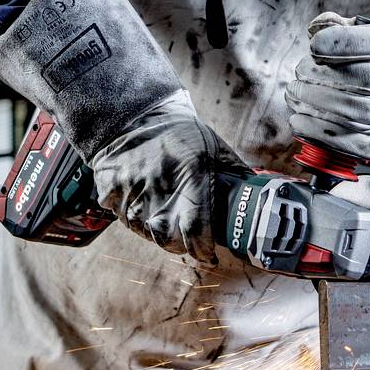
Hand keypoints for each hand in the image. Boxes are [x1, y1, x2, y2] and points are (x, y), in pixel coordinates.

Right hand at [90, 91, 245, 263]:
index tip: (210, 255)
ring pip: (146, 233)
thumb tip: (260, 196)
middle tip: (189, 239)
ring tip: (166, 216)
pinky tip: (145, 204)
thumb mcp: (214, 147)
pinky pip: (124, 219)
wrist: (131, 114)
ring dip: (158, 232)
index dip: (204, 250)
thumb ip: (235, 174)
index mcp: (191, 175)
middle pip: (169, 239)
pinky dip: (137, 218)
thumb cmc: (179, 132)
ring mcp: (131, 190)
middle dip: (181, 245)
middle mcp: (159, 186)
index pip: (197, 230)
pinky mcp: (110, 192)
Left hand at [286, 12, 369, 176]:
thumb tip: (314, 29)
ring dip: (308, 98)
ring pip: (343, 107)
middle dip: (314, 72)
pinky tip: (298, 118)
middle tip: (299, 72)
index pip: (359, 42)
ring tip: (294, 92)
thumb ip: (340, 27)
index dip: (328, 43)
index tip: (314, 47)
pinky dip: (312, 129)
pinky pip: (340, 139)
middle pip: (351, 77)